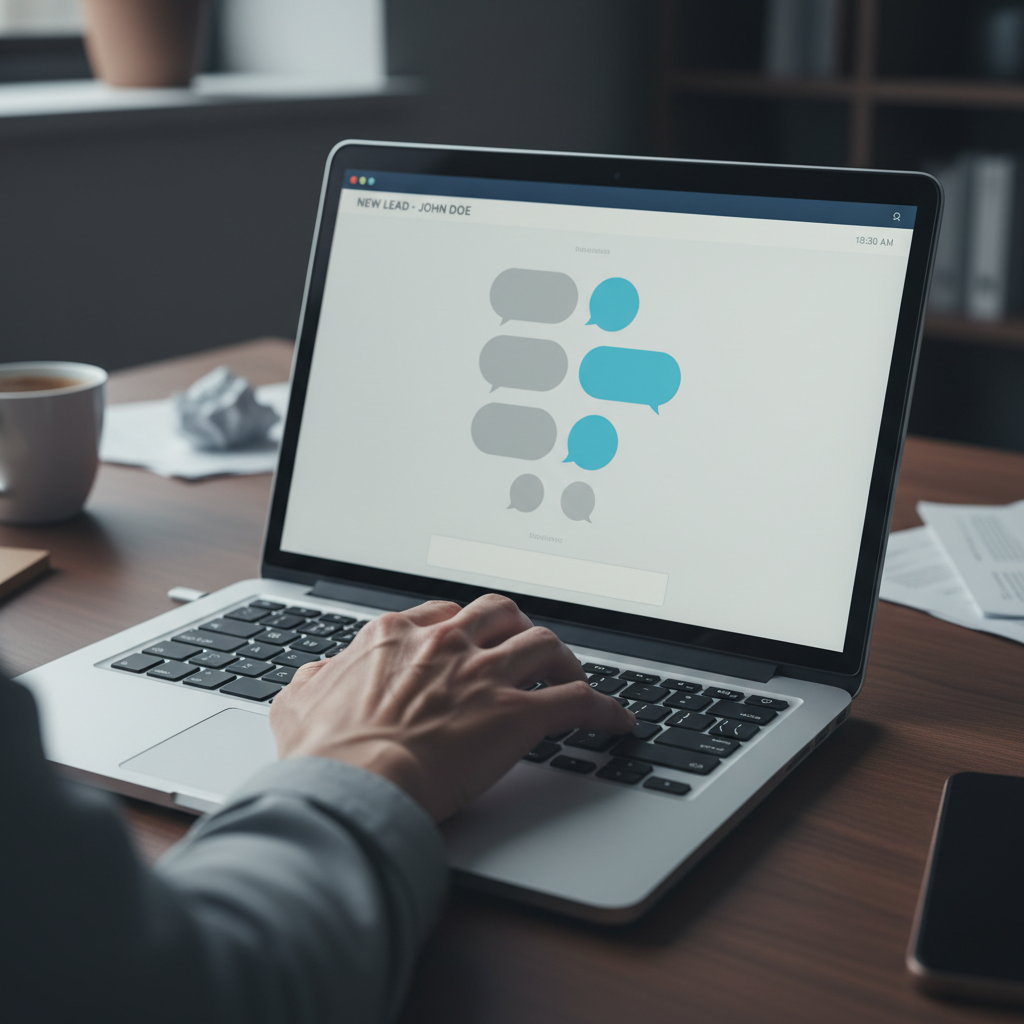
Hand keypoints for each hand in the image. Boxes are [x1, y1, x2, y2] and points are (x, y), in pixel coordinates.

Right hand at [269, 594, 633, 821]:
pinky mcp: (517, 714)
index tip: (473, 640)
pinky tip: (616, 722)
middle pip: (501, 613)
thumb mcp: (297, 704)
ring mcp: (484, 675)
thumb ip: (311, 682)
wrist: (354, 786)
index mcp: (397, 636)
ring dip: (564, 658)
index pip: (445, 611)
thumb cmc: (325, 753)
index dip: (466, 626)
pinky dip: (603, 708)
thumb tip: (314, 676)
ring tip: (572, 674)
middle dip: (518, 626)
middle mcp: (446, 644)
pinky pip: (577, 700)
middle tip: (527, 647)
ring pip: (544, 644)